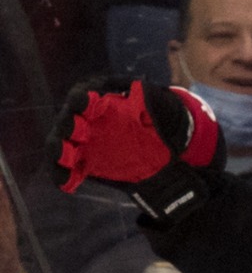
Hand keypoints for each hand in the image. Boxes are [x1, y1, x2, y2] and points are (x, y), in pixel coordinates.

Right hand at [46, 77, 224, 224]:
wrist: (169, 147)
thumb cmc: (163, 118)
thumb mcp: (162, 106)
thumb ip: (149, 98)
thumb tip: (138, 88)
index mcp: (103, 104)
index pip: (83, 97)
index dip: (82, 100)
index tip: (87, 102)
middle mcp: (89, 123)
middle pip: (68, 121)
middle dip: (69, 125)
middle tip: (76, 131)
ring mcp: (87, 144)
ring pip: (63, 145)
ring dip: (60, 151)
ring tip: (64, 158)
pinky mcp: (89, 163)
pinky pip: (70, 170)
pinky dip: (65, 176)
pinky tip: (67, 184)